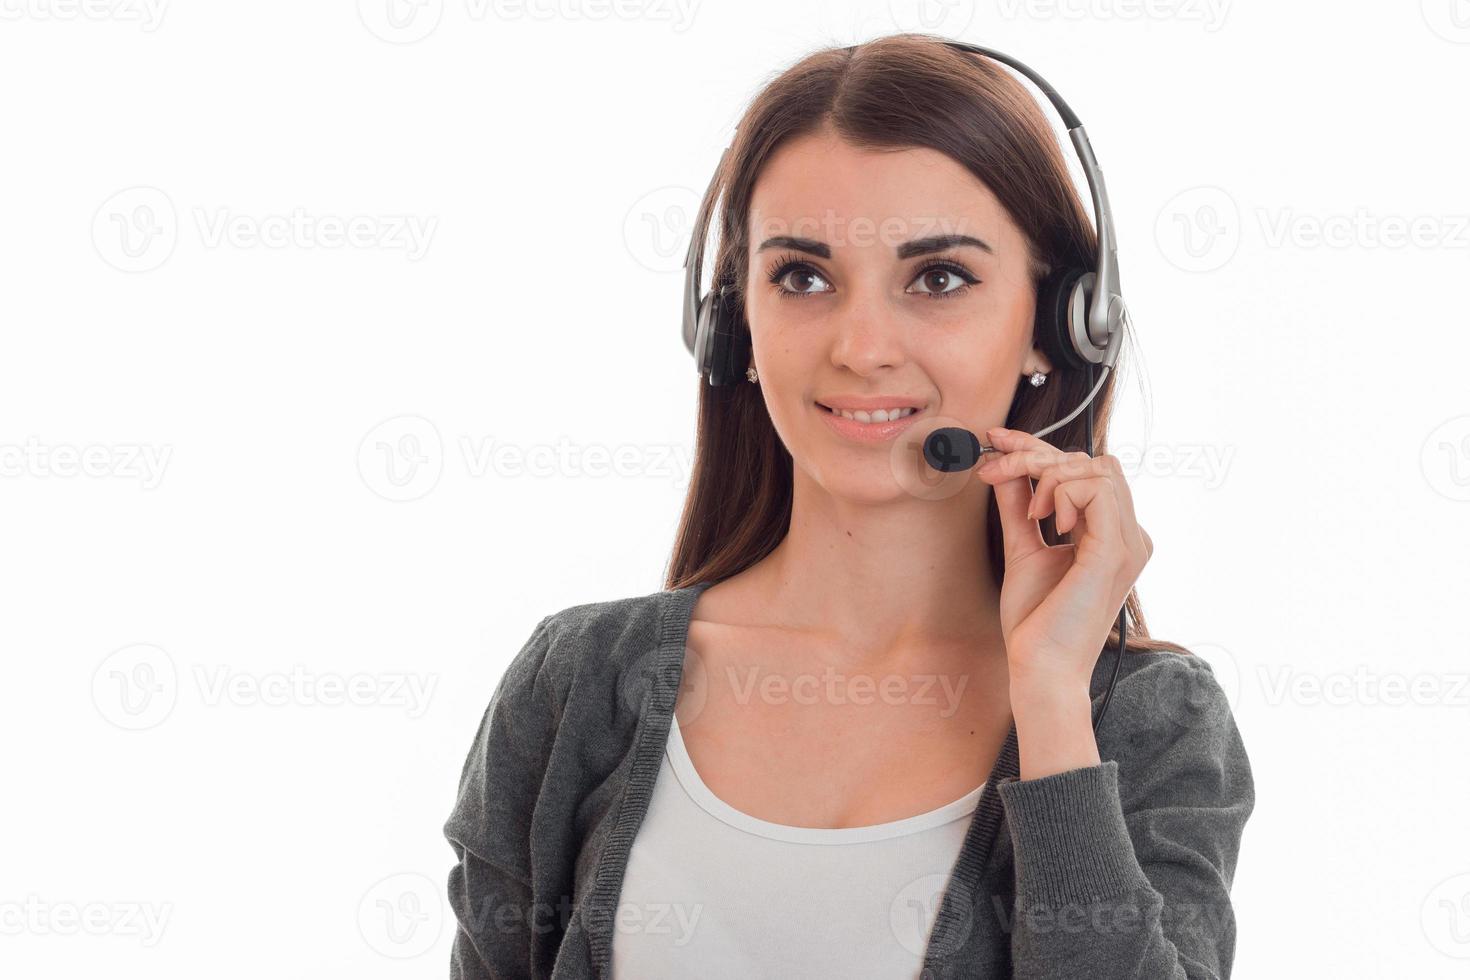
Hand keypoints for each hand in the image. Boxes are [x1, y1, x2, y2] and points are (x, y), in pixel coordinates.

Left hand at [974, 427, 1153, 696]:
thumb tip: (1006, 468)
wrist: (1038, 667)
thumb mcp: (1023, 549)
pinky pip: (1098, 489)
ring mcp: (1129, 544)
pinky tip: (1046, 519)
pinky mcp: (1116, 551)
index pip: (1086, 472)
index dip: (1039, 447)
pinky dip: (1064, 492)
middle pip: (1093, 462)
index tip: (996, 441)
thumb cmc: (1034, 622)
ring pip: (1098, 468)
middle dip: (1037, 455)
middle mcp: (1129, 536)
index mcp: (1112, 537)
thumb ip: (1020, 508)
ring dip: (1050, 475)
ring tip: (1031, 512)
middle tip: (996, 470)